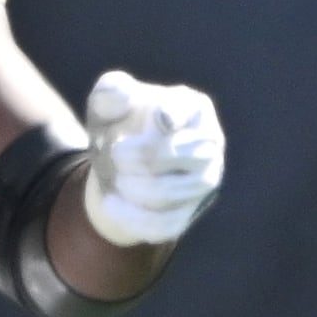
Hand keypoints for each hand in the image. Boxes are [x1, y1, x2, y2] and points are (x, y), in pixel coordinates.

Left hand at [80, 69, 221, 246]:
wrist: (114, 164)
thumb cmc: (118, 122)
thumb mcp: (107, 101)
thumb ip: (111, 92)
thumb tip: (124, 98)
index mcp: (194, 108)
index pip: (191, 112)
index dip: (172, 115)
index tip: (158, 118)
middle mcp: (209, 146)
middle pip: (186, 156)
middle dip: (141, 157)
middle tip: (113, 154)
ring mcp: (203, 183)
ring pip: (172, 194)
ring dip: (133, 188)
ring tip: (113, 179)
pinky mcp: (188, 213)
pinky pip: (166, 224)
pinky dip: (133, 218)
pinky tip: (111, 204)